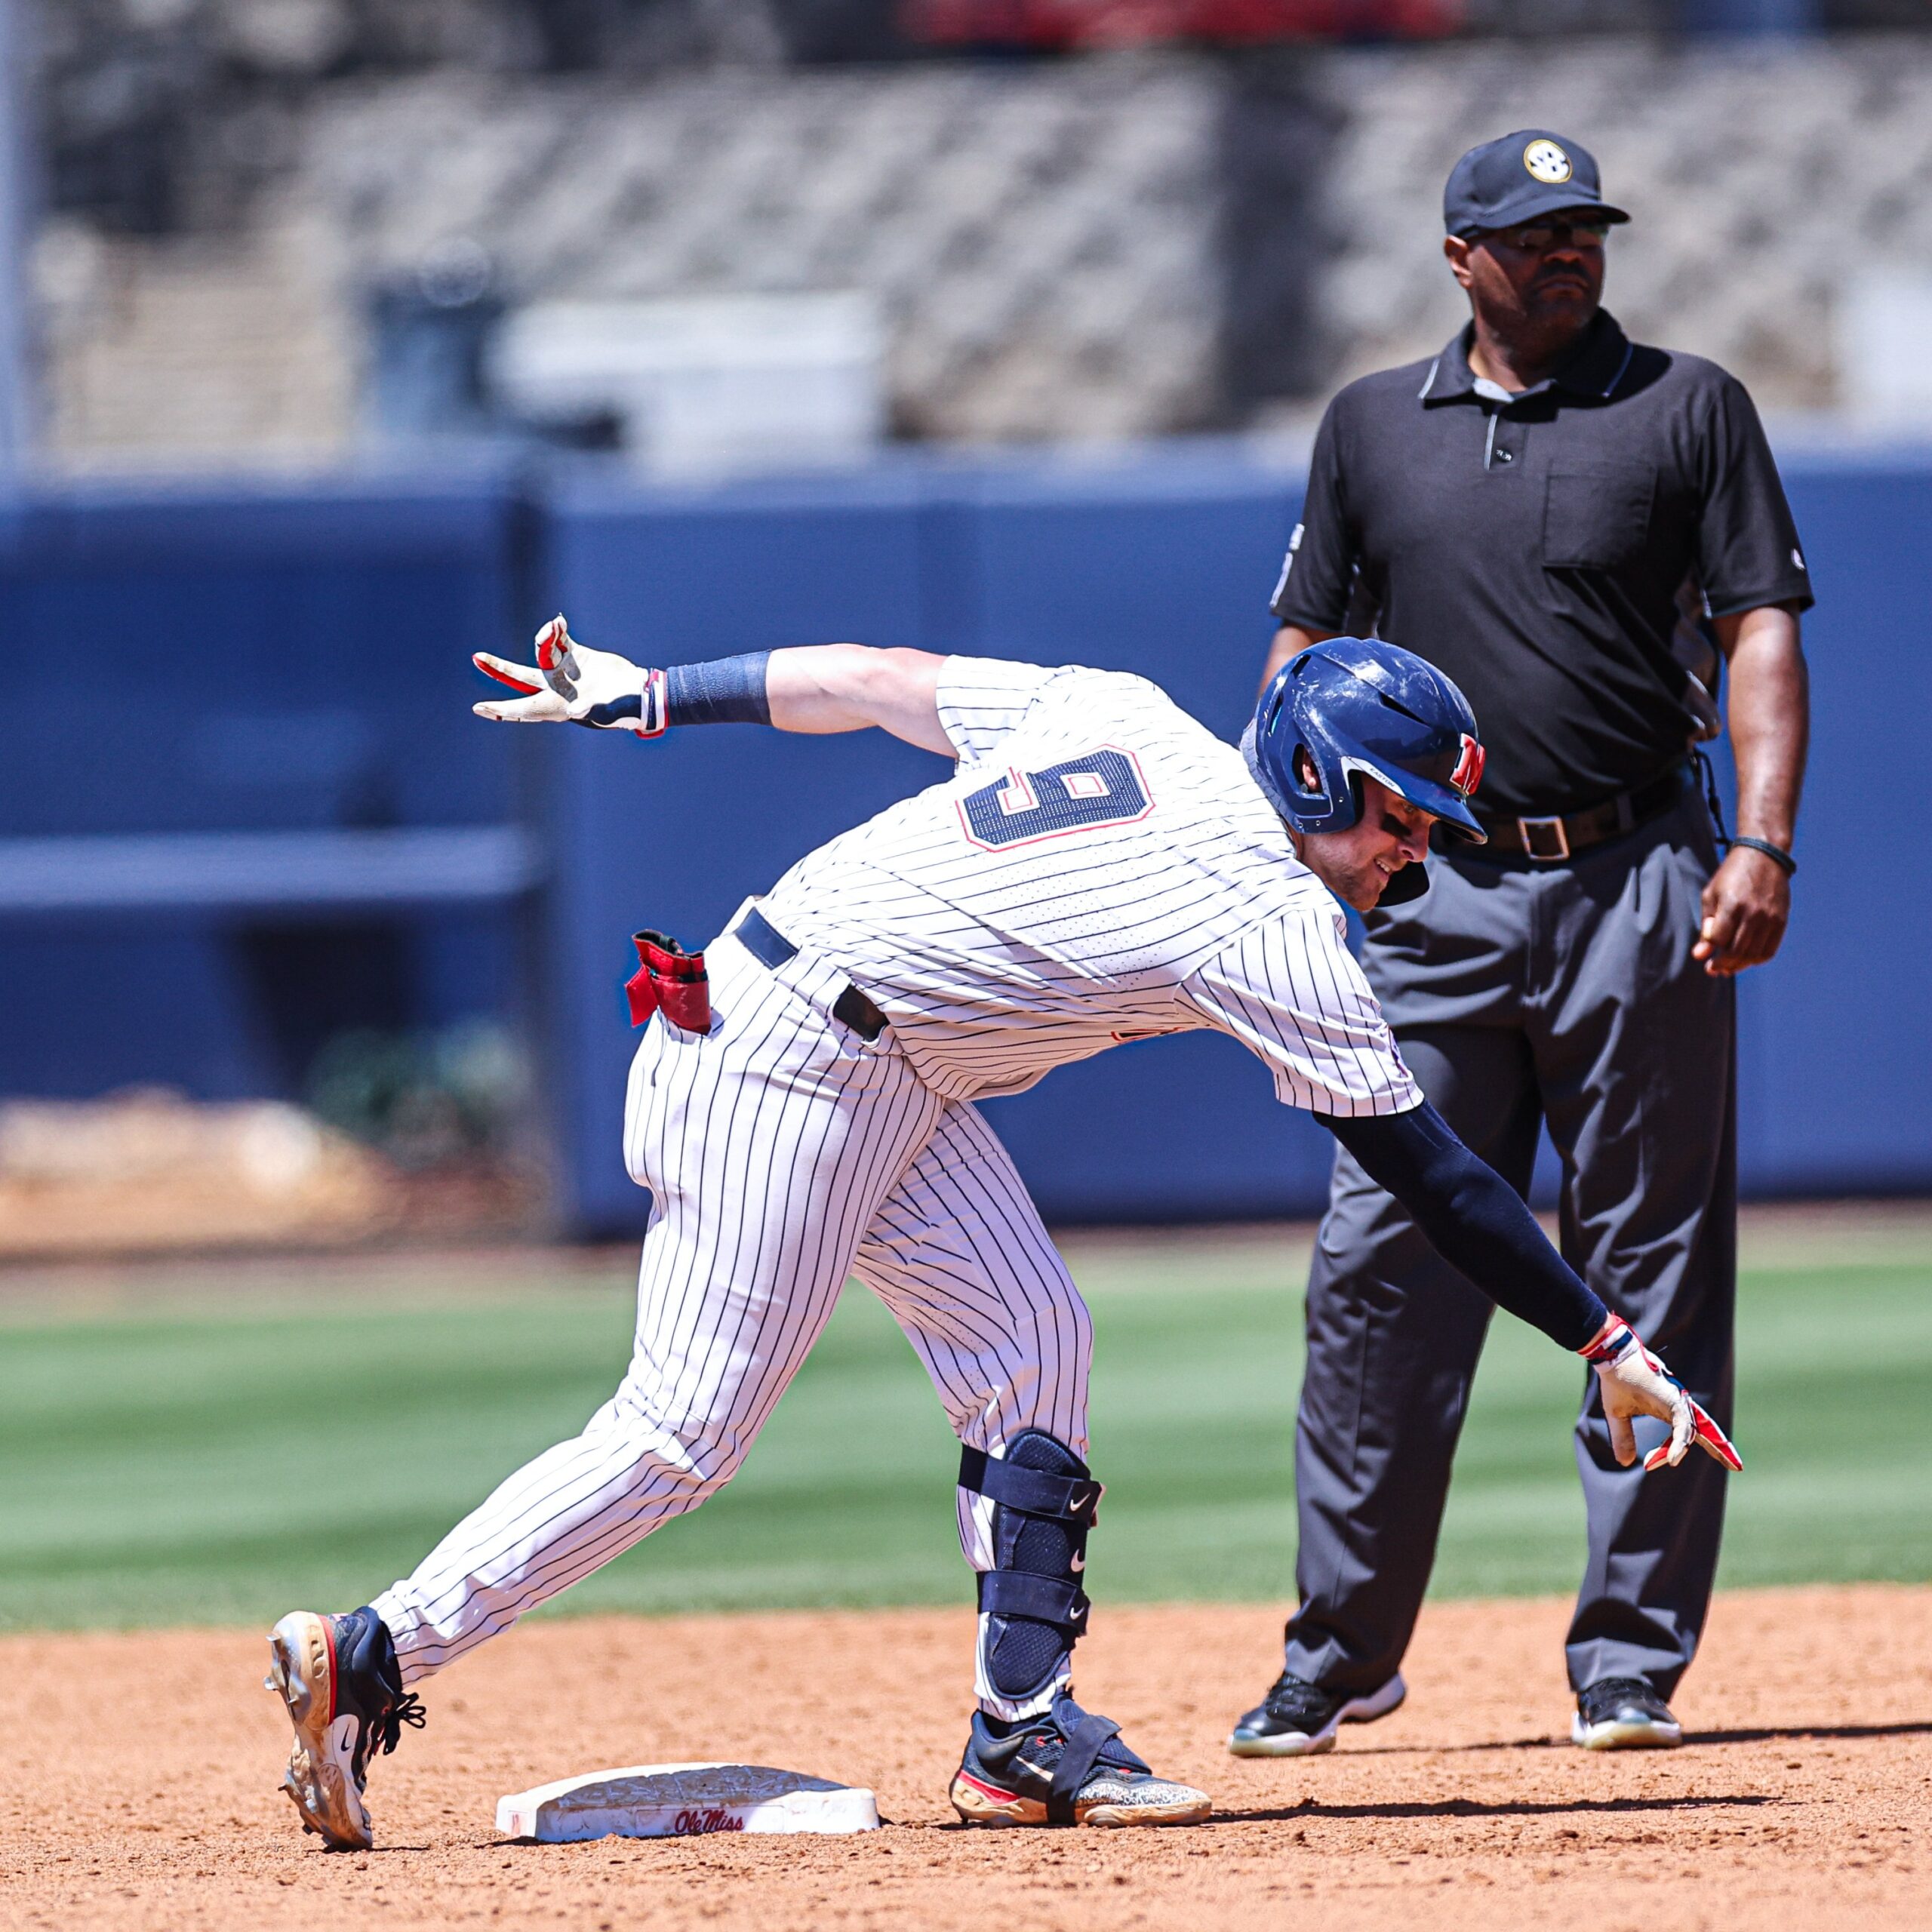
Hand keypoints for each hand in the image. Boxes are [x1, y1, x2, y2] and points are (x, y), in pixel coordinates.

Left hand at [473, 615, 665, 735]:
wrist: (642, 692)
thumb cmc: (625, 709)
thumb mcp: (607, 713)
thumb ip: (591, 711)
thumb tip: (575, 710)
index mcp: (556, 706)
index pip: (522, 709)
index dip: (500, 710)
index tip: (479, 708)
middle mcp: (556, 688)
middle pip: (519, 678)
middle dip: (498, 668)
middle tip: (477, 658)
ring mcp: (565, 672)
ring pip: (540, 653)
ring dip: (543, 639)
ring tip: (555, 629)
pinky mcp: (577, 657)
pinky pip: (559, 641)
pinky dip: (556, 631)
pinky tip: (558, 623)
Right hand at [1582, 1318, 1741, 1471]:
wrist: (1613, 1359)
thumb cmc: (1617, 1382)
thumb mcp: (1618, 1416)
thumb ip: (1624, 1438)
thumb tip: (1625, 1462)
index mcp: (1668, 1410)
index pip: (1682, 1435)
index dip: (1672, 1451)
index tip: (1650, 1464)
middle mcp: (1678, 1406)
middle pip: (1705, 1430)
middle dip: (1721, 1449)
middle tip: (1738, 1466)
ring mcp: (1677, 1402)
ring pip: (1699, 1430)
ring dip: (1716, 1447)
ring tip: (1732, 1464)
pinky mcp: (1673, 1400)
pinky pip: (1683, 1425)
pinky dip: (1681, 1441)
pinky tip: (1674, 1459)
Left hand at [1693, 843, 1789, 975]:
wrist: (1763, 856)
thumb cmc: (1731, 876)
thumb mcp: (1711, 895)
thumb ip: (1707, 925)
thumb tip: (1700, 955)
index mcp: (1732, 905)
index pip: (1719, 939)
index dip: (1710, 952)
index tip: (1704, 958)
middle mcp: (1753, 913)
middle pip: (1737, 951)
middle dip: (1723, 964)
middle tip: (1714, 969)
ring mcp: (1770, 918)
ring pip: (1753, 954)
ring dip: (1739, 965)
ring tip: (1727, 968)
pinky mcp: (1781, 921)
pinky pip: (1769, 950)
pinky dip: (1756, 959)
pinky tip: (1746, 960)